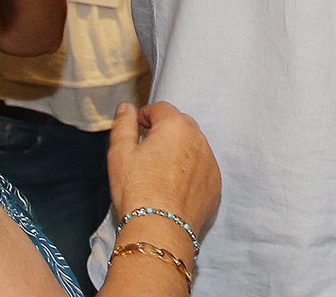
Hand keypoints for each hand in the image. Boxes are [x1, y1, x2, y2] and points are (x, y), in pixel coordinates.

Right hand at [110, 102, 221, 234]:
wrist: (160, 230)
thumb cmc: (137, 190)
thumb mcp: (120, 154)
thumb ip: (123, 125)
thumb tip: (126, 107)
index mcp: (175, 125)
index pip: (161, 108)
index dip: (145, 116)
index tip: (136, 130)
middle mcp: (198, 138)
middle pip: (180, 124)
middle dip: (164, 131)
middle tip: (147, 150)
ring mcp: (210, 161)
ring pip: (193, 146)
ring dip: (179, 150)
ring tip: (160, 171)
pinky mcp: (215, 183)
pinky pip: (202, 167)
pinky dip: (190, 170)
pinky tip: (174, 187)